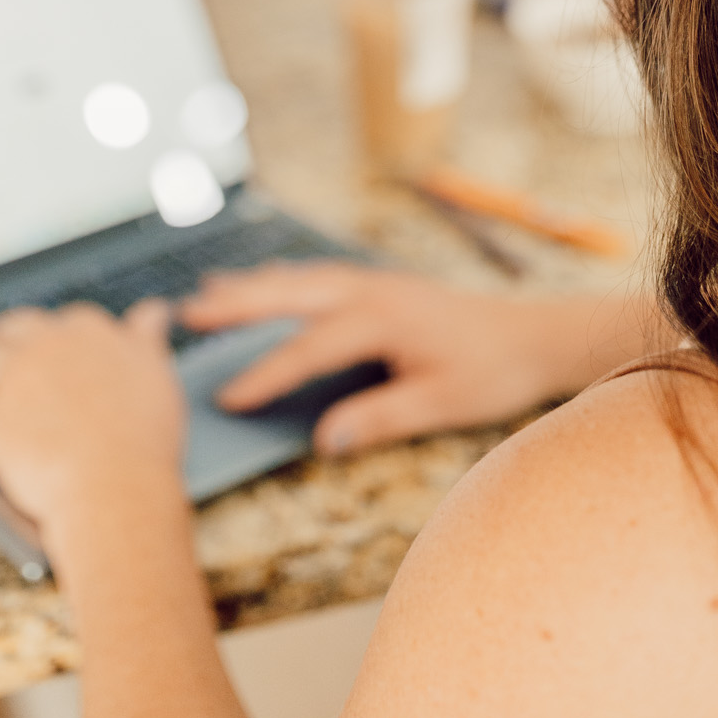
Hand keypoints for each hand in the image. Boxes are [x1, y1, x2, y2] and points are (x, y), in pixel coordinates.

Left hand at [0, 299, 185, 535]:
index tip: (55, 345)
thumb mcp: (157, 374)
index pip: (66, 320)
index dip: (58, 334)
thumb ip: (147, 337)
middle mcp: (46, 344)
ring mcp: (12, 376)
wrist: (113, 488)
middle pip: (16, 326)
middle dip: (10, 334)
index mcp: (87, 331)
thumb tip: (155, 309)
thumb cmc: (143, 437)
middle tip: (6, 346)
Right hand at [180, 263, 596, 453]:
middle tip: (186, 317)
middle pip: (291, 295)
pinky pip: (318, 277)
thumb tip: (322, 440)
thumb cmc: (490, 373)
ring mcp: (374, 281)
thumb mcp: (439, 404)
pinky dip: (282, 281)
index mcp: (382, 318)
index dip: (265, 374)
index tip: (226, 398)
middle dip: (237, 306)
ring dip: (253, 287)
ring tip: (205, 296)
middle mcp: (371, 290)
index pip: (309, 348)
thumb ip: (378, 418)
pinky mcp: (379, 284)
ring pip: (300, 280)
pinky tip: (261, 287)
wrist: (531, 335)